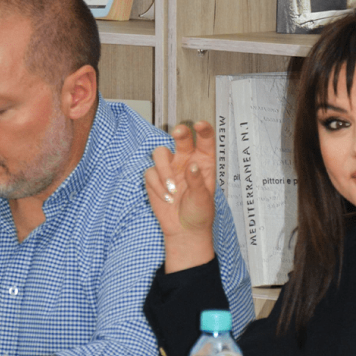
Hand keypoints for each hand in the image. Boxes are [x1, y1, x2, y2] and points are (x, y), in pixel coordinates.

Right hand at [145, 122, 216, 271]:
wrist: (184, 230)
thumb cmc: (199, 213)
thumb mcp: (203, 199)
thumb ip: (197, 182)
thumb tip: (191, 166)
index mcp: (203, 162)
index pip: (205, 140)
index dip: (203, 130)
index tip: (199, 125)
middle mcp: (186, 160)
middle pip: (181, 138)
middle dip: (180, 133)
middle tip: (179, 133)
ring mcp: (169, 168)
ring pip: (160, 153)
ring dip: (163, 170)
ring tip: (172, 190)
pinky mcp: (155, 178)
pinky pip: (150, 173)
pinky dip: (156, 186)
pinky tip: (166, 199)